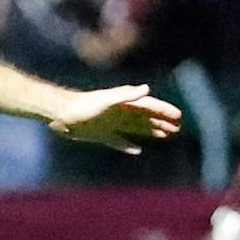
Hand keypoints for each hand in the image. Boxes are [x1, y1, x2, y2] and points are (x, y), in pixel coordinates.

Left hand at [48, 85, 182, 153]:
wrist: (60, 114)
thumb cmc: (83, 105)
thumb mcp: (106, 100)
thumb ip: (126, 95)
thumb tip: (147, 89)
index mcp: (123, 104)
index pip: (149, 106)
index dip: (164, 110)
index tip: (178, 116)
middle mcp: (119, 113)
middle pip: (145, 118)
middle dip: (161, 122)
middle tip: (177, 128)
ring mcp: (110, 124)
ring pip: (135, 128)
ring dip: (150, 131)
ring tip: (165, 135)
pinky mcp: (101, 135)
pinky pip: (118, 141)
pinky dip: (127, 145)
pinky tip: (137, 150)